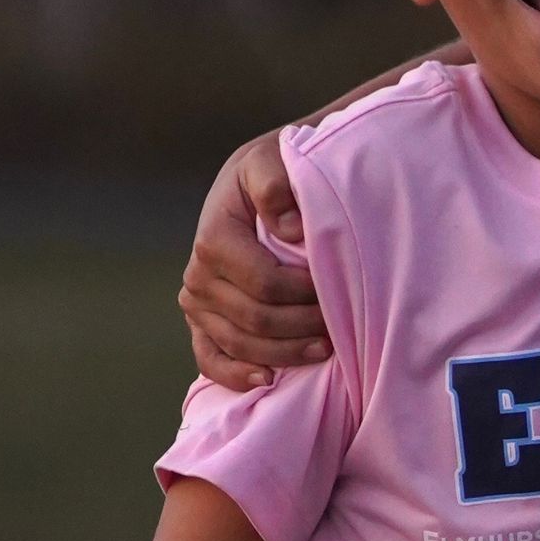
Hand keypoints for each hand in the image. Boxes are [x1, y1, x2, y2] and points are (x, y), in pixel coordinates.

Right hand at [178, 134, 327, 390]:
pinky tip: (269, 381)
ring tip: (325, 350)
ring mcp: (197, 304)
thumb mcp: (275, 160)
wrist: (262, 186)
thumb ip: (276, 183)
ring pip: (241, 345)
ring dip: (286, 354)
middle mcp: (198, 274)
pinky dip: (238, 376)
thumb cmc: (277, 174)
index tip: (340, 293)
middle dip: (303, 327)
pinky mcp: (202, 324)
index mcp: (214, 236)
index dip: (305, 296)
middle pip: (256, 320)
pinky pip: (212, 360)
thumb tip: (288, 229)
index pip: (264, 284)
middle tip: (342, 327)